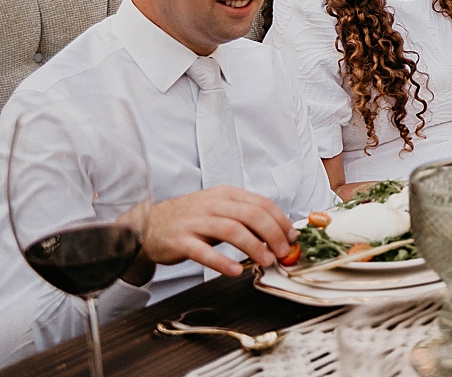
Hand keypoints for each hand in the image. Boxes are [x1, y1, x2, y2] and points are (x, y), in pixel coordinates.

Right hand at [136, 186, 295, 278]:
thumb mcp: (218, 209)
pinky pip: (203, 251)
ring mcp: (195, 222)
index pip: (261, 203)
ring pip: (232, 230)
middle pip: (251, 215)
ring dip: (254, 246)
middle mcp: (212, 205)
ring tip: (266, 260)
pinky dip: (221, 261)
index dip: (281, 220)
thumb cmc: (189, 219)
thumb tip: (277, 232)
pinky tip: (235, 271)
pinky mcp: (180, 241)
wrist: (146, 225)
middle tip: (283, 252)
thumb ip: (244, 217)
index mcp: (226, 195)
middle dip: (273, 234)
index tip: (292, 236)